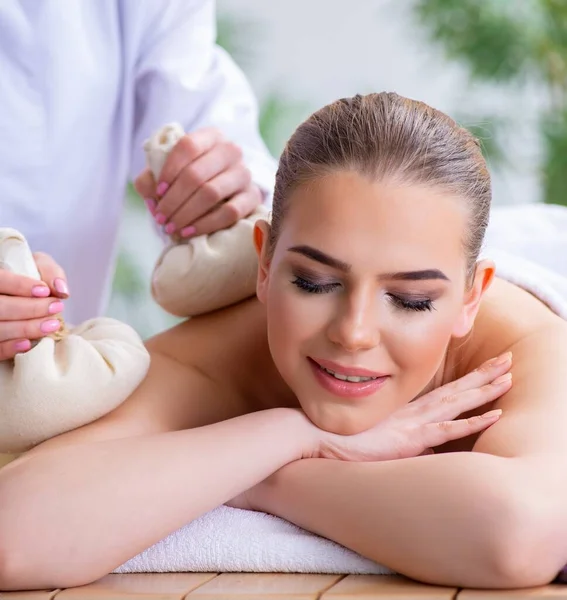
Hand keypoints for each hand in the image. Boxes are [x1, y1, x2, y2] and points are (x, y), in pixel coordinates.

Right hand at [0, 252, 67, 359]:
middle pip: (0, 307)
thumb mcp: (38, 266)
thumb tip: (61, 290)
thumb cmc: (29, 277)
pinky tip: (28, 344)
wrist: (20, 296)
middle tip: (56, 307)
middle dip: (30, 309)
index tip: (44, 291)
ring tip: (52, 324)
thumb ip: (50, 272)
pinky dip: (9, 348)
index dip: (20, 286)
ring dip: (26, 328)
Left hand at [134, 127, 261, 237]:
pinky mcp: (253, 197)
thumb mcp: (168, 175)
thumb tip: (150, 192)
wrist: (222, 197)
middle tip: (161, 218)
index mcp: (210, 137)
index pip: (188, 146)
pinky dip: (206, 224)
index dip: (169, 170)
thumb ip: (150, 179)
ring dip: (186, 213)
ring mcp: (244, 174)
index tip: (158, 192)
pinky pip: (230, 212)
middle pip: (197, 174)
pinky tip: (190, 232)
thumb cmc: (190, 183)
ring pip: (211, 193)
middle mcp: (231, 151)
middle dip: (174, 200)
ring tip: (171, 228)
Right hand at [314, 352, 512, 461]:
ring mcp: (413, 423)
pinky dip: (473, 422)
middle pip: (455, 390)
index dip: (468, 380)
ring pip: (457, 403)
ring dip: (484, 389)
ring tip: (507, 376)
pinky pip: (449, 430)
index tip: (488, 369)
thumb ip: (398, 439)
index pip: (444, 392)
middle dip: (483, 375)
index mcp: (406, 410)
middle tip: (507, 359)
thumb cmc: (341, 437)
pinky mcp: (410, 439)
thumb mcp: (374, 437)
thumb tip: (417, 447)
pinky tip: (493, 414)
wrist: (319, 436)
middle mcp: (413, 411)